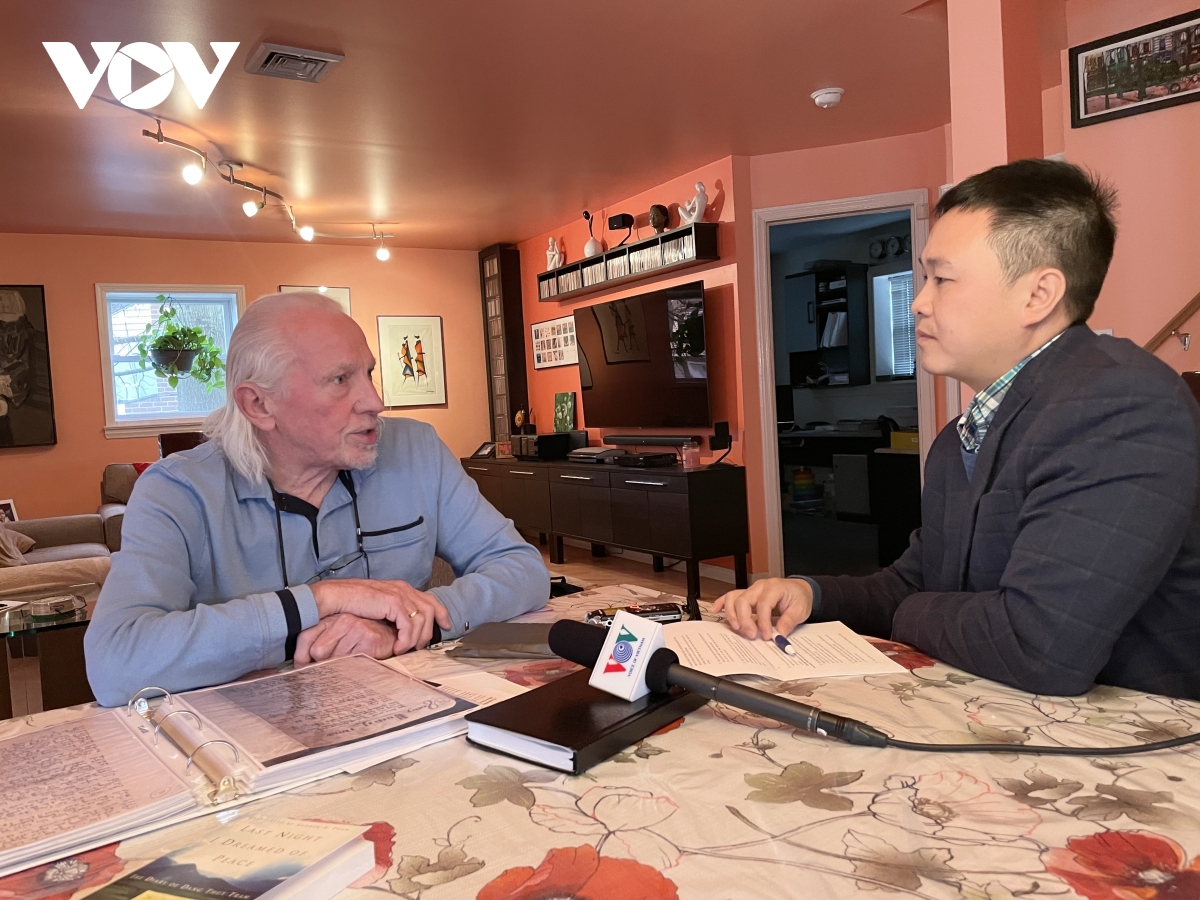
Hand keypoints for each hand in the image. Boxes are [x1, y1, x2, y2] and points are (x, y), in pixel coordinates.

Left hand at [294, 614, 396, 665]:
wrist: (393, 636)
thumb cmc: (362, 639)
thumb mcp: (337, 639)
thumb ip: (317, 647)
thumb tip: (299, 667)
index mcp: (331, 617)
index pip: (305, 638)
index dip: (303, 658)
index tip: (307, 666)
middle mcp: (342, 619)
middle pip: (318, 651)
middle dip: (324, 663)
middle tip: (337, 664)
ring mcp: (356, 627)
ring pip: (334, 660)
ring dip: (341, 668)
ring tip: (353, 662)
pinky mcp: (368, 639)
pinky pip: (351, 664)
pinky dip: (354, 670)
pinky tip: (361, 662)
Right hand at [309, 578, 451, 653]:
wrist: (336, 596)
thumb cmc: (351, 602)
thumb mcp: (378, 605)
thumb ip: (392, 612)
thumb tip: (401, 627)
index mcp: (401, 588)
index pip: (429, 599)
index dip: (441, 612)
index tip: (446, 625)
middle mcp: (403, 589)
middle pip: (430, 610)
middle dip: (430, 631)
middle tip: (422, 647)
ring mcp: (399, 595)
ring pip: (422, 620)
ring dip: (416, 639)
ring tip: (405, 649)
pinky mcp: (393, 603)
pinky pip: (409, 626)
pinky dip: (406, 639)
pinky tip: (398, 648)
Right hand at [711, 578, 813, 640]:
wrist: (798, 589)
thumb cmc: (798, 597)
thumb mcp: (800, 609)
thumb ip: (789, 622)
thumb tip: (779, 635)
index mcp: (774, 588)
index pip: (763, 604)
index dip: (763, 622)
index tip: (767, 635)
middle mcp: (760, 587)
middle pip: (744, 600)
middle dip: (745, 620)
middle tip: (751, 635)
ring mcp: (751, 590)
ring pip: (734, 597)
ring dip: (732, 614)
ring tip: (737, 628)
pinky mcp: (746, 595)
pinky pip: (730, 596)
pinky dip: (721, 603)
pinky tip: (716, 611)